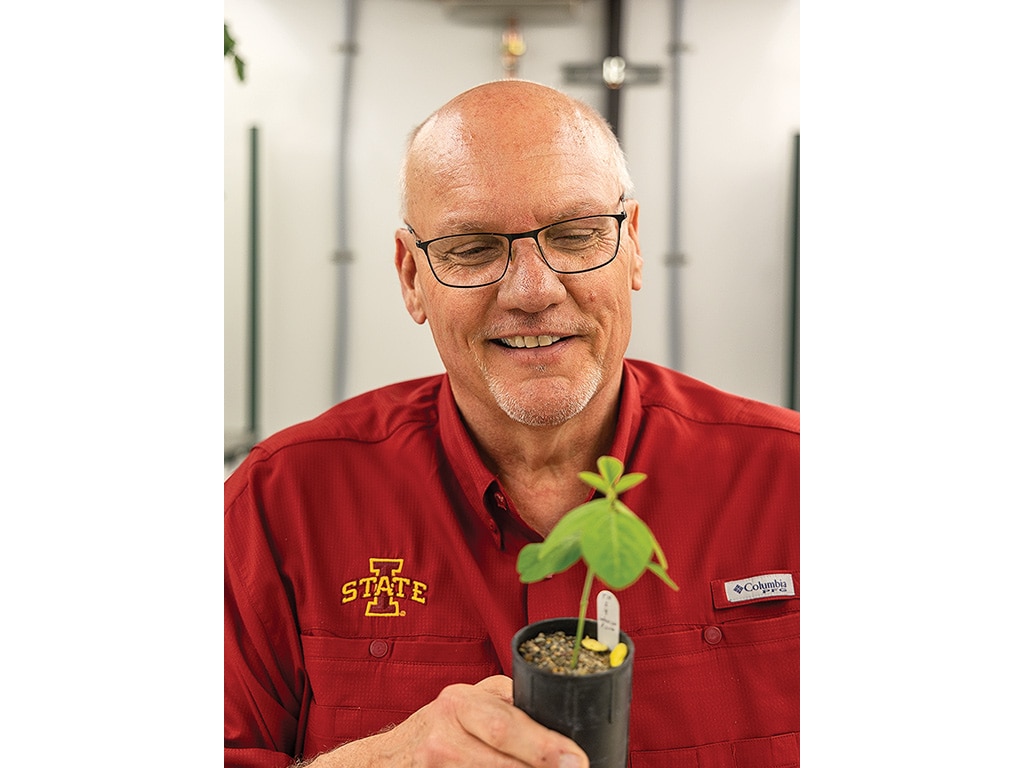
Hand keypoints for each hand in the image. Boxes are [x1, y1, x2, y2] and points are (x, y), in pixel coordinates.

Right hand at [309, 674, 587, 766]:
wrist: (388, 760)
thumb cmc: (438, 729)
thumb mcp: (467, 703)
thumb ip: (506, 703)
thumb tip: (561, 717)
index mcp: (460, 702)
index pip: (507, 723)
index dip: (545, 745)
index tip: (576, 759)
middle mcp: (445, 731)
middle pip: (501, 753)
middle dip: (540, 763)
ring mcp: (437, 762)